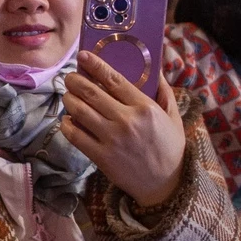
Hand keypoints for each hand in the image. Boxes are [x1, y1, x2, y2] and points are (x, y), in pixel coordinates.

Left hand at [61, 53, 186, 208]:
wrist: (166, 185)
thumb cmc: (170, 147)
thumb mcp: (173, 117)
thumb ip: (164, 91)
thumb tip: (155, 67)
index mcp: (145, 107)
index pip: (114, 79)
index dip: (95, 65)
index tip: (83, 56)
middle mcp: (126, 121)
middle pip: (91, 93)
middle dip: (75, 80)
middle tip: (70, 76)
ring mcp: (112, 139)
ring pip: (79, 111)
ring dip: (68, 99)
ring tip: (68, 95)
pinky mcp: (101, 157)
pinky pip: (75, 136)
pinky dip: (66, 125)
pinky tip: (67, 120)